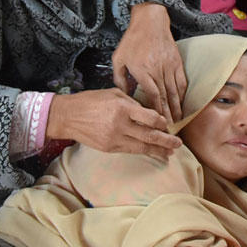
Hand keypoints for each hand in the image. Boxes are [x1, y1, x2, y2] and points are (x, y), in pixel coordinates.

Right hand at [44, 88, 181, 159]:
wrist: (68, 116)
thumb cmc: (91, 101)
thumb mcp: (114, 93)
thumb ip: (132, 103)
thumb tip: (149, 112)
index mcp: (122, 108)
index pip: (150, 118)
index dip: (161, 122)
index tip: (167, 123)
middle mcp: (120, 124)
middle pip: (149, 135)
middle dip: (166, 141)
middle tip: (178, 144)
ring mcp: (114, 138)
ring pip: (142, 147)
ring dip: (158, 151)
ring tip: (170, 153)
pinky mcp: (109, 148)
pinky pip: (131, 151)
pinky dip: (143, 152)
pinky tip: (152, 153)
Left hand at [112, 3, 185, 125]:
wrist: (150, 21)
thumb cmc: (132, 40)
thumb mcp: (118, 59)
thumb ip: (119, 79)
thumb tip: (124, 97)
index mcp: (142, 70)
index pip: (152, 95)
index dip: (156, 110)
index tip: (157, 122)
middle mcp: (157, 69)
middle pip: (165, 97)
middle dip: (168, 115)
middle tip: (169, 130)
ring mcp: (169, 66)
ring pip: (175, 91)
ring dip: (177, 108)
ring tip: (178, 121)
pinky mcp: (177, 62)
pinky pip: (182, 81)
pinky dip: (183, 95)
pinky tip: (182, 104)